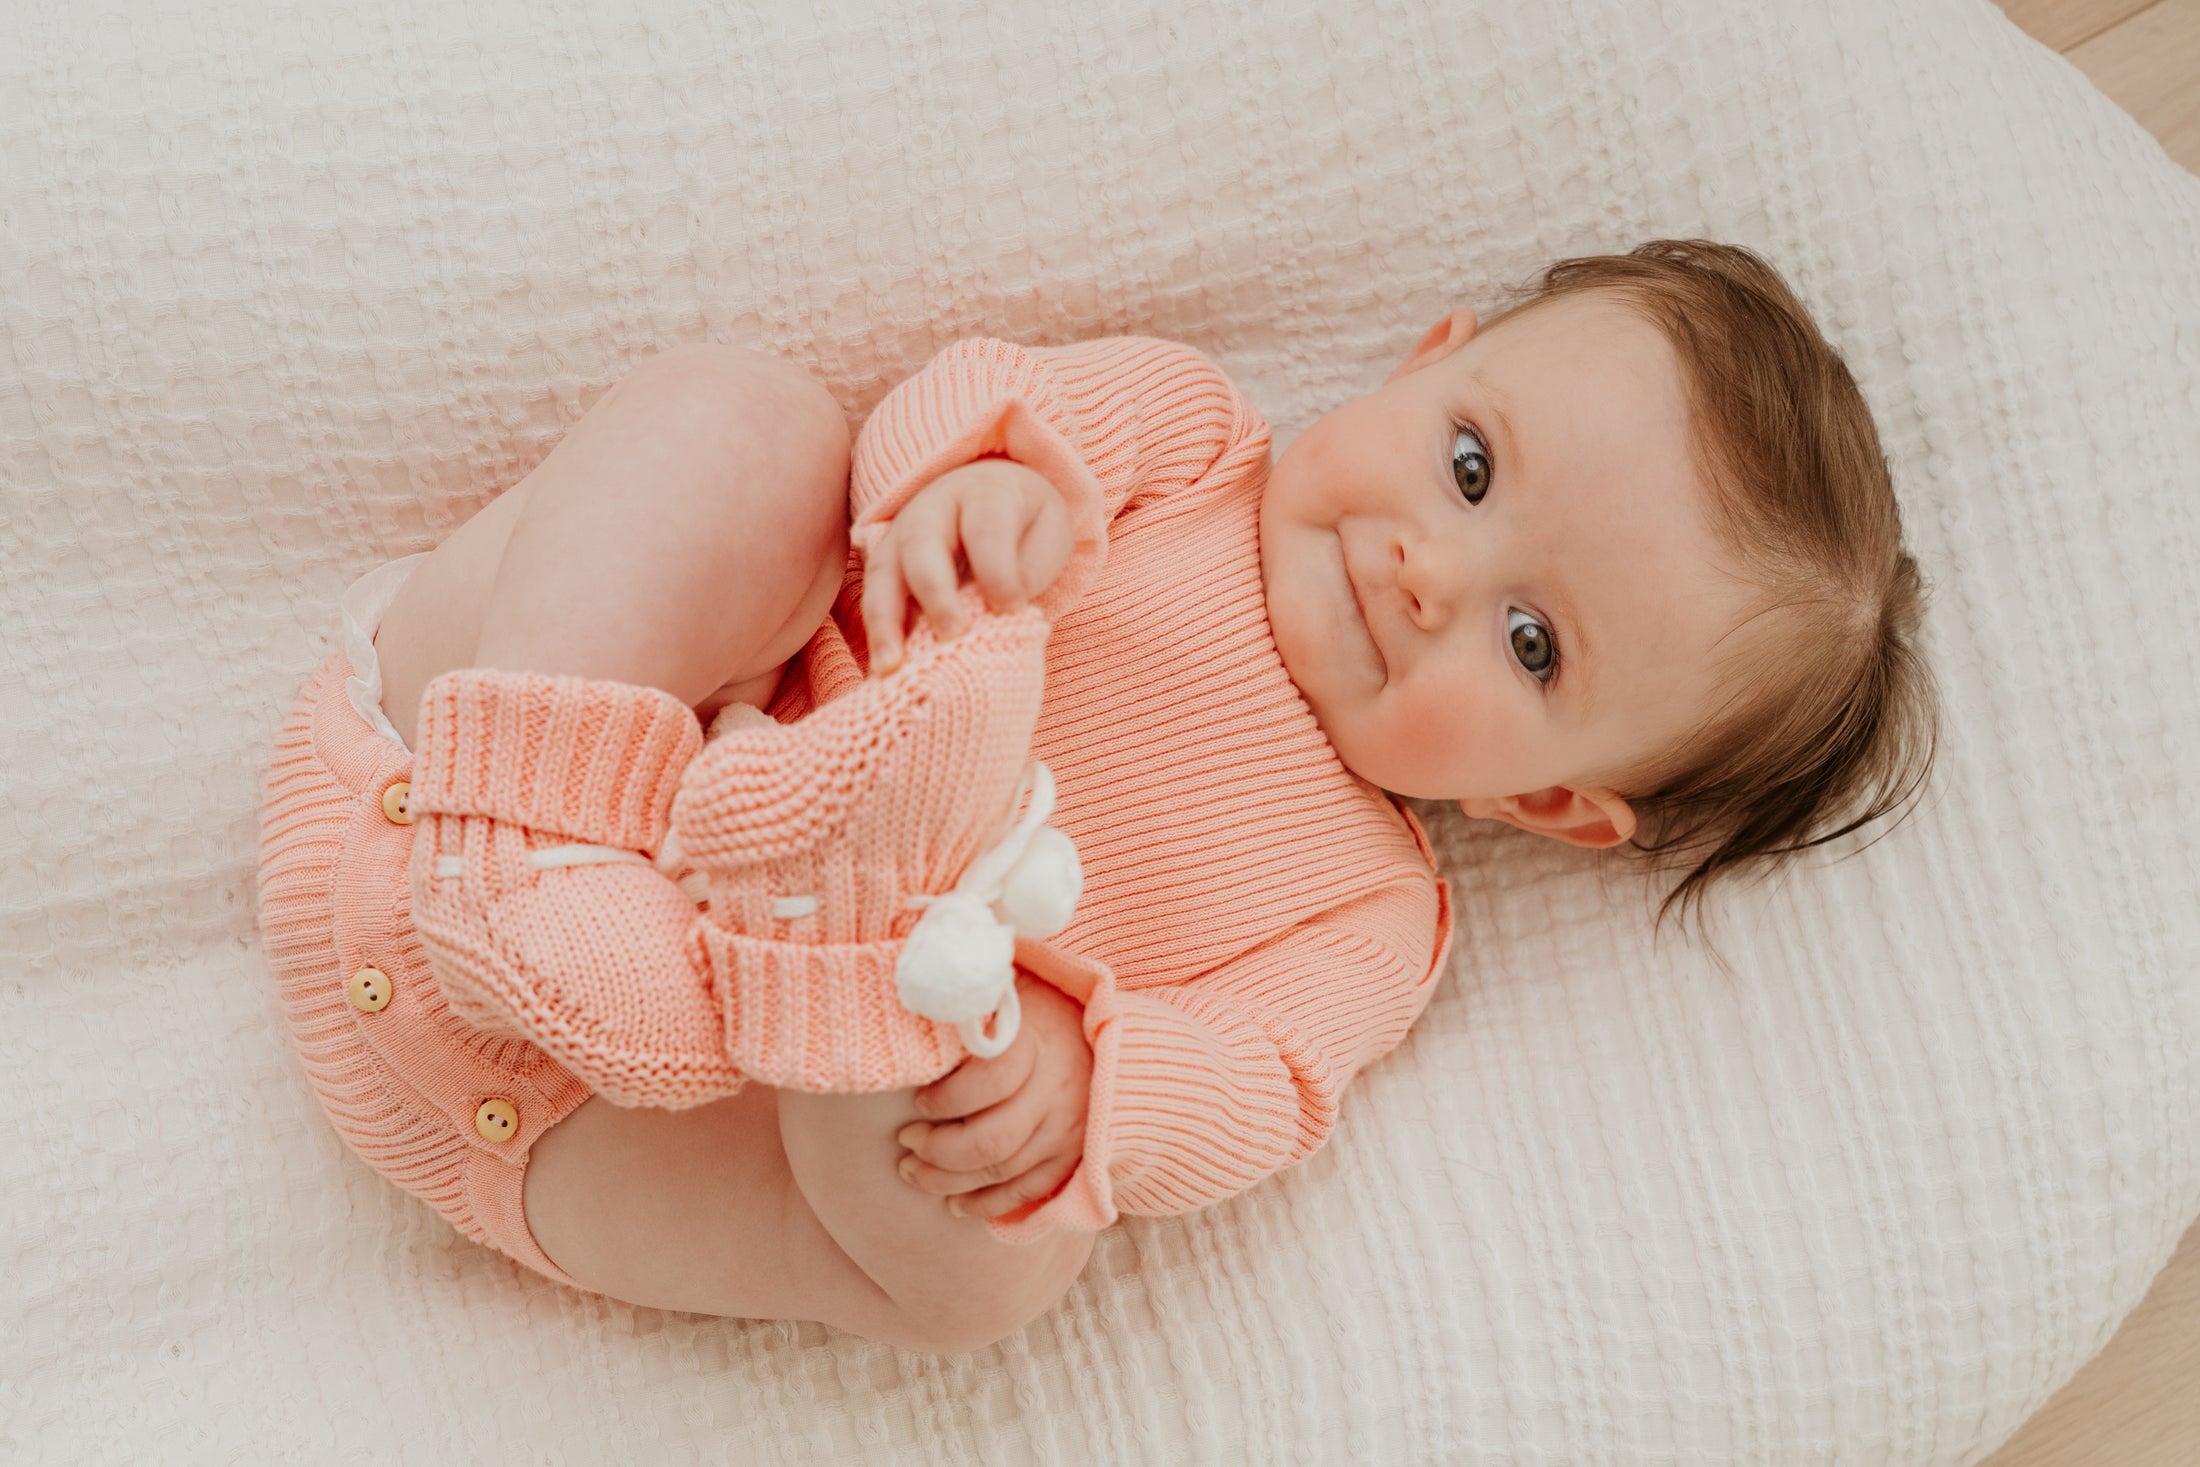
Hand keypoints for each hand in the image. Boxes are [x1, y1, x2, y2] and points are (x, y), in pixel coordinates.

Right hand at [860, 458, 1072, 675]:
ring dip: (885, 623)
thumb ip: (1028, 570)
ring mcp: (900, 537)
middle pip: (922, 547)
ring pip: (884, 575)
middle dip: (935, 594)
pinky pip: (875, 600)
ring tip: (889, 668)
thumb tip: (1003, 610)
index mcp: (983, 496)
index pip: (986, 532)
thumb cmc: (1024, 524)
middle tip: (953, 636)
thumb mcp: (1046, 536)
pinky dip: (877, 637)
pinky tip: (882, 672)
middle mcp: (931, 509)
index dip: (998, 573)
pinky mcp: (886, 567)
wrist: (993, 492)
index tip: (1013, 609)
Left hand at [894, 970, 1091, 1219]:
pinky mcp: (1073, 1155)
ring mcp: (1068, 1127)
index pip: (988, 1082)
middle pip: (991, 1140)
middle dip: (937, 1150)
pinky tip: (954, 1202)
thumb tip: (910, 1002)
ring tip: (913, 1171)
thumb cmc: (1034, 1007)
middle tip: (906, 1141)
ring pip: (1003, 1171)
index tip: (917, 1100)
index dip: (945, 1099)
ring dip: (949, 1181)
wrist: (1102, 1028)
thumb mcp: (1003, 992)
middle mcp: (1057, 1089)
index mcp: (1036, 1043)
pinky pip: (1028, 1192)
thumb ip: (966, 1003)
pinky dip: (987, 1204)